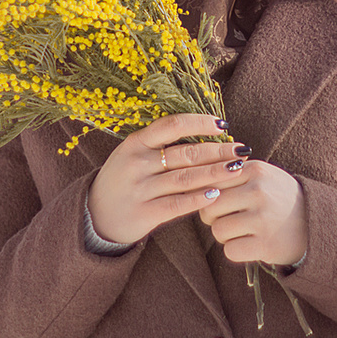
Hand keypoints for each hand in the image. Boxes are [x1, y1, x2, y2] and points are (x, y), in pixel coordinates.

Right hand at [87, 114, 249, 245]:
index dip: (200, 123)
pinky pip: (177, 203)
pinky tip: (217, 194)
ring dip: (215, 173)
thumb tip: (205, 134)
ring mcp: (140, 189)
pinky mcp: (144, 213)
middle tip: (241, 149)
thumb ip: (161, 144)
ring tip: (237, 169)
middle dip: (217, 150)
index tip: (223, 124)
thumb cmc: (124, 179)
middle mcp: (137, 163)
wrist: (95, 215)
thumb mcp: (133, 154)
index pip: (172, 125)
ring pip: (185, 178)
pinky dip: (199, 198)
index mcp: (135, 143)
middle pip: (185, 153)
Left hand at [198, 160, 306, 265]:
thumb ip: (231, 172)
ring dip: (224, 235)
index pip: (211, 180)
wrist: (316, 224)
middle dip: (212, 216)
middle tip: (226, 219)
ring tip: (241, 232)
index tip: (217, 201)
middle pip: (210, 206)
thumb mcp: (261, 175)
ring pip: (217, 229)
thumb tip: (192, 177)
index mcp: (254, 170)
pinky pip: (230, 250)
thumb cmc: (279, 198)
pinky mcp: (266, 244)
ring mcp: (262, 218)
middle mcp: (258, 191)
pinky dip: (235, 251)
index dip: (208, 194)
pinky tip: (249, 245)